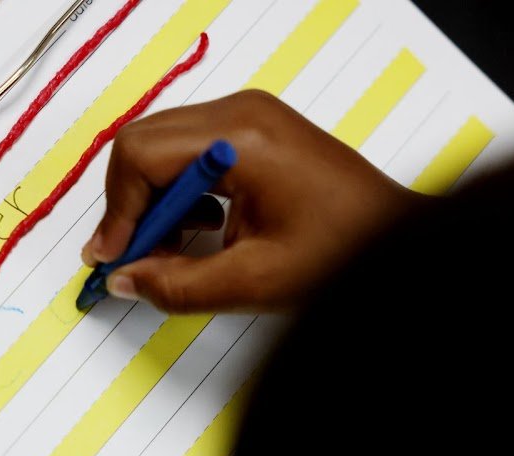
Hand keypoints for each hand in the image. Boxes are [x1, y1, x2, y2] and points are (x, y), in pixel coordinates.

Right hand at [83, 90, 421, 312]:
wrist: (399, 241)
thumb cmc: (342, 254)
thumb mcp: (251, 282)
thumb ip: (175, 285)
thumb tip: (122, 280)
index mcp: (239, 140)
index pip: (140, 157)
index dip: (117, 212)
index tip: (113, 259)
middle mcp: (240, 113)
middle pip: (144, 144)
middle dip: (130, 205)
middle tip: (133, 258)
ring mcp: (249, 116)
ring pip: (162, 146)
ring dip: (154, 200)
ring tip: (173, 249)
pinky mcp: (256, 129)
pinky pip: (190, 150)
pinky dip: (180, 191)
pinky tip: (203, 227)